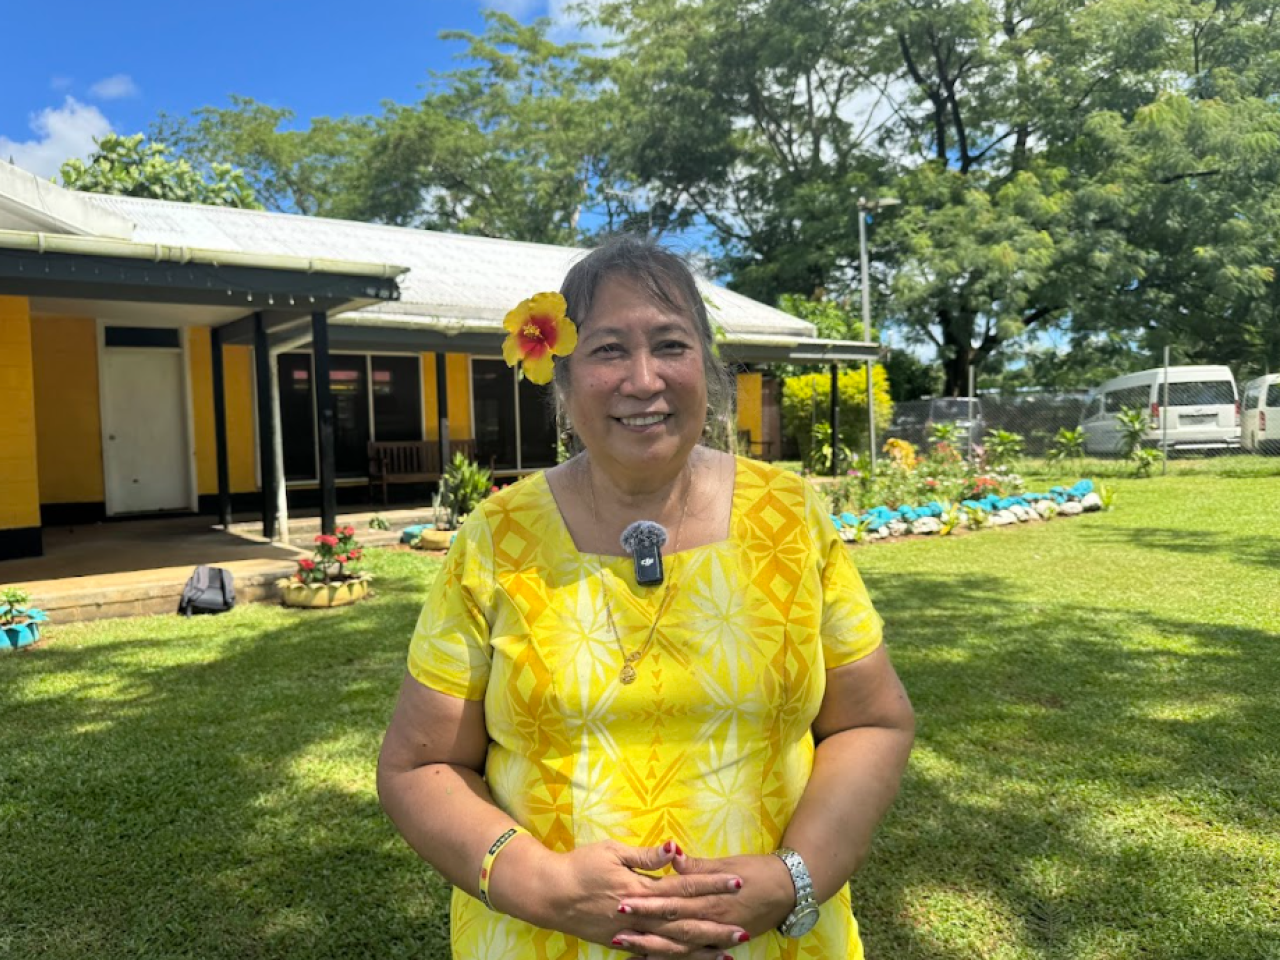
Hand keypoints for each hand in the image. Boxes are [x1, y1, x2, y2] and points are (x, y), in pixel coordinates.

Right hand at [504, 839, 746, 955]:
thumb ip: (646, 856)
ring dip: (701, 951)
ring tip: (726, 955)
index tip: (737, 882)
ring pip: (673, 947)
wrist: (549, 895)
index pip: (685, 887)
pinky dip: (674, 959)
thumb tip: (675, 850)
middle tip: (744, 930)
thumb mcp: (612, 851)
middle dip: (716, 928)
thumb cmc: (580, 866)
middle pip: (685, 924)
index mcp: (641, 889)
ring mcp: (632, 935)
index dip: (712, 885)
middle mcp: (641, 916)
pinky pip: (654, 955)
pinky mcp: (622, 944)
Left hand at [617, 852, 796, 945]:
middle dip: (644, 925)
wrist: (788, 889)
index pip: (673, 898)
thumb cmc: (756, 870)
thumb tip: (670, 853)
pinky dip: (676, 958)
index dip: (648, 900)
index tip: (623, 899)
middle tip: (618, 924)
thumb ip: (697, 865)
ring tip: (627, 945)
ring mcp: (717, 934)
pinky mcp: (722, 942)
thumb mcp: (726, 862)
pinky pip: (695, 955)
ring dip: (653, 946)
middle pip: (672, 924)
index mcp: (711, 895)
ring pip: (680, 946)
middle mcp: (712, 918)